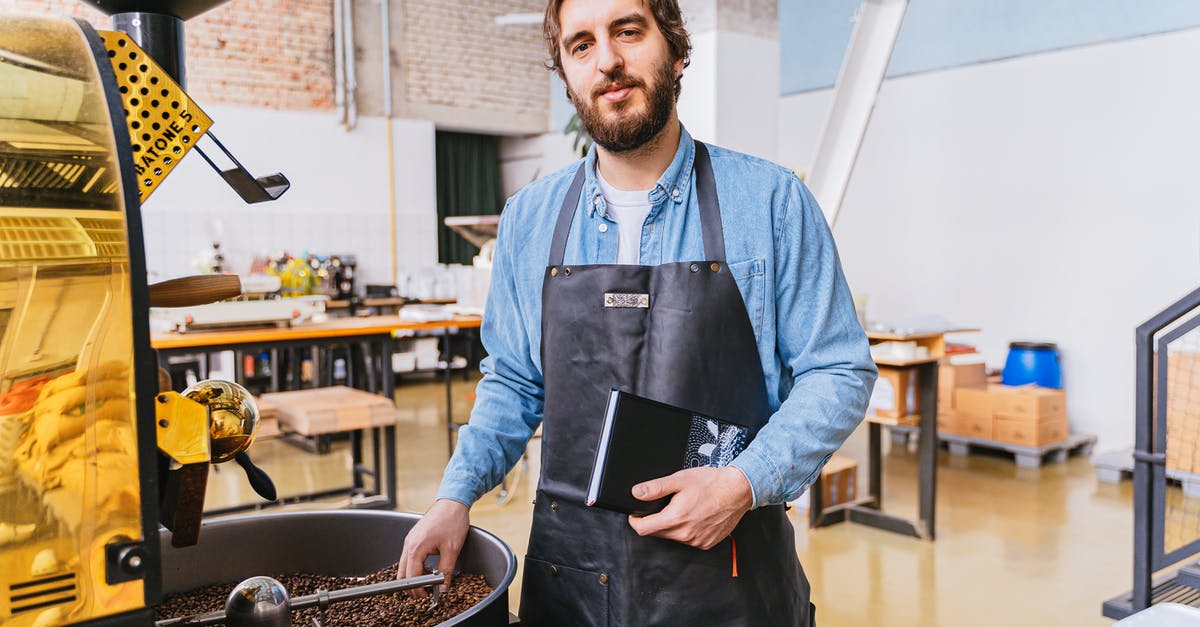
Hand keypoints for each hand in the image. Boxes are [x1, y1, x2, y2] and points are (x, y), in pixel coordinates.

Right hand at [399, 499, 469, 595]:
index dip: (418, 590)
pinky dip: (414, 567)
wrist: (452, 502)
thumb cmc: (452, 521)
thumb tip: (443, 587)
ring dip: (412, 577)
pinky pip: (409, 557)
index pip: (411, 577)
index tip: (427, 597)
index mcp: (416, 548)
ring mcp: (409, 540)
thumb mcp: (452, 549)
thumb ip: (446, 570)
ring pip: (404, 566)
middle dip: (412, 587)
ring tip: (427, 583)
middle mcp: (408, 544)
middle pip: (402, 574)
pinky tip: (426, 570)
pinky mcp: (413, 538)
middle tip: (425, 594)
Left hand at [626, 466, 753, 549]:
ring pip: (673, 536)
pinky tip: (695, 516)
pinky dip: (687, 530)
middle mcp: (686, 534)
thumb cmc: (712, 483)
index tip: (635, 515)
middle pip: (657, 533)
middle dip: (655, 520)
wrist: (739, 490)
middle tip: (665, 505)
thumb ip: (655, 487)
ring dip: (672, 525)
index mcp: (676, 519)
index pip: (643, 529)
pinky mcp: (707, 543)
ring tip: (684, 508)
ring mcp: (697, 541)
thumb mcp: (680, 479)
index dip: (635, 521)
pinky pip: (688, 539)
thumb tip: (637, 493)